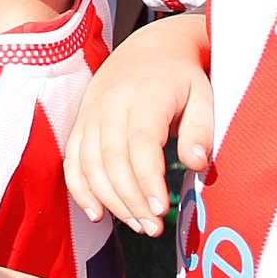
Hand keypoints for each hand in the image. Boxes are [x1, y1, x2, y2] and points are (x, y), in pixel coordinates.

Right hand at [64, 11, 212, 234]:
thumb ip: (201, 129)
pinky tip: (97, 214)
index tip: (162, 209)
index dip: (147, 179)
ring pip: (90, 164)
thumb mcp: (203, 95)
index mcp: (145, 95)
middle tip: (153, 228)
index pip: (140, 143)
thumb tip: (196, 164)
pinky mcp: (80, 125)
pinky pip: (72, 162)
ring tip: (137, 225)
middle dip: (131, 200)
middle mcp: (111, 104)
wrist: (147, 50)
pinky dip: (80, 190)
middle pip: (112, 159)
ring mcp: (91, 115)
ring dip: (110, 201)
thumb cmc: (181, 78)